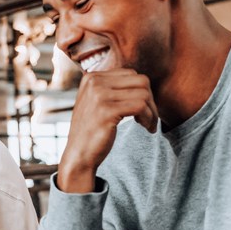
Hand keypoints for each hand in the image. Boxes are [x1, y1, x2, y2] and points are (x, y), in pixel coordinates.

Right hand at [58, 69, 157, 192]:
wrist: (78, 155)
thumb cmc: (92, 131)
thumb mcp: (97, 103)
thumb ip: (113, 89)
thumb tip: (143, 82)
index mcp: (92, 77)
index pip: (131, 74)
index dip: (142, 91)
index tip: (142, 109)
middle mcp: (94, 82)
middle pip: (140, 81)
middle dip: (151, 100)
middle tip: (150, 117)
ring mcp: (99, 95)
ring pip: (144, 94)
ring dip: (152, 111)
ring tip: (148, 124)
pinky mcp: (107, 110)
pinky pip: (140, 106)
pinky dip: (149, 118)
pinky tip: (146, 128)